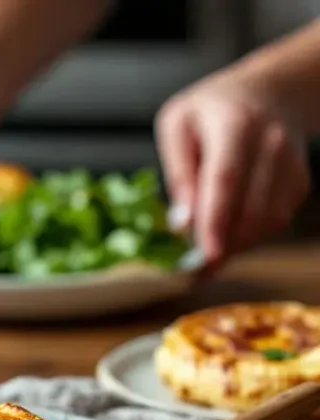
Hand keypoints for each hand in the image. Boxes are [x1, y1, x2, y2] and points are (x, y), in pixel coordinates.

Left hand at [155, 68, 310, 267]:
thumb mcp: (177, 125)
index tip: (205, 254)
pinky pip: (278, 219)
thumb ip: (178, 171)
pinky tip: (230, 235)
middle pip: (252, 206)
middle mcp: (271, 143)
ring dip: (239, 245)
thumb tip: (183, 222)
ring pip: (269, 219)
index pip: (226, 179)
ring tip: (209, 255)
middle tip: (197, 270)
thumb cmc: (212, 109)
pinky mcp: (300, 179)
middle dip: (225, 245)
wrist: (270, 90)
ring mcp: (292, 162)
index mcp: (235, 124)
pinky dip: (253, 235)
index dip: (216, 220)